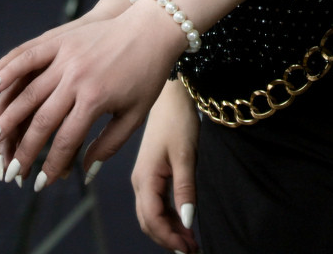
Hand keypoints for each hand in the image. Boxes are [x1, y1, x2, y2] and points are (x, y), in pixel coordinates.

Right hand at [0, 0, 186, 190]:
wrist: (154, 26)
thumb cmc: (147, 73)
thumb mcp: (135, 113)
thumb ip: (109, 145)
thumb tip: (84, 173)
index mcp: (95, 98)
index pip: (65, 139)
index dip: (51, 164)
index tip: (40, 183)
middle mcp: (76, 78)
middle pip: (41, 119)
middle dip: (22, 150)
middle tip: (10, 172)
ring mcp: (66, 56)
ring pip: (27, 91)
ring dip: (5, 117)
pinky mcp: (62, 39)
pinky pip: (28, 55)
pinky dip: (6, 70)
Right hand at [132, 78, 199, 251]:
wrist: (172, 95)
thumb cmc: (178, 120)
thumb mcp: (186, 155)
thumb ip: (185, 190)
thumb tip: (187, 222)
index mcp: (145, 178)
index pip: (152, 220)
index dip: (169, 238)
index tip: (188, 248)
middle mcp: (139, 181)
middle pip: (149, 222)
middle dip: (168, 239)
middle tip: (192, 249)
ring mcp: (143, 177)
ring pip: (152, 214)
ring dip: (169, 230)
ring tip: (191, 240)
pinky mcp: (150, 172)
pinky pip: (156, 203)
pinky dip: (168, 216)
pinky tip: (183, 221)